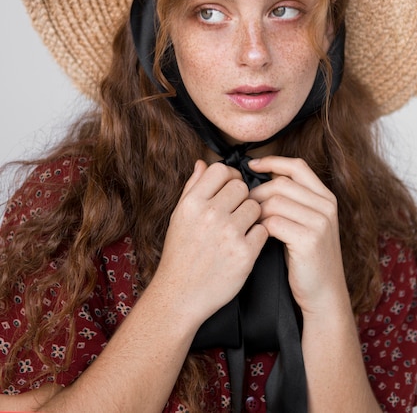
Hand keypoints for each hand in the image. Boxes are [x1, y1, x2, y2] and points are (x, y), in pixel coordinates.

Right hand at [153, 160, 267, 326]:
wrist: (180, 294)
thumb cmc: (180, 254)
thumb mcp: (179, 216)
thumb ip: (193, 187)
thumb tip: (202, 163)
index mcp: (192, 203)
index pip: (221, 170)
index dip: (229, 176)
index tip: (230, 188)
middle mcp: (210, 215)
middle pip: (242, 187)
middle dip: (241, 197)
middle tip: (236, 211)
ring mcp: (229, 234)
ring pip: (256, 207)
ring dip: (252, 216)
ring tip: (240, 228)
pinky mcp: (244, 254)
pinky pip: (263, 231)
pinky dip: (257, 236)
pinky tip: (245, 243)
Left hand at [248, 156, 348, 317]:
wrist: (323, 294)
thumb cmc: (306, 258)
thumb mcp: (305, 222)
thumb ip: (291, 199)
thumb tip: (260, 175)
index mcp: (326, 197)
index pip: (297, 166)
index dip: (272, 161)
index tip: (251, 164)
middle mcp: (326, 206)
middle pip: (281, 183)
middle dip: (256, 192)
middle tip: (243, 205)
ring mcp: (320, 222)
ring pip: (275, 201)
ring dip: (255, 210)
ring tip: (248, 221)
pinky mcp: (309, 240)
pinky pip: (274, 222)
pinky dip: (259, 226)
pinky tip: (256, 234)